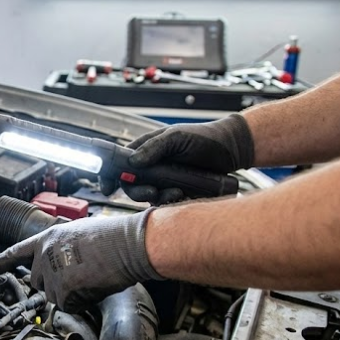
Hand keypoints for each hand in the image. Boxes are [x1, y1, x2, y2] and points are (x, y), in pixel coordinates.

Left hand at [0, 210, 162, 311]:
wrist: (128, 243)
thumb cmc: (114, 238)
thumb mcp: (78, 235)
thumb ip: (62, 249)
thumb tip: (63, 265)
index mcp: (48, 238)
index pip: (17, 253)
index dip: (0, 264)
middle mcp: (44, 255)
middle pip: (39, 282)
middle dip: (57, 284)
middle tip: (82, 274)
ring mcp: (51, 272)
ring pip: (55, 297)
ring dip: (72, 293)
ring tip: (92, 276)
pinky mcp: (62, 289)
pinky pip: (69, 305)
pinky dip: (83, 301)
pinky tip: (94, 285)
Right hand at [102, 113, 254, 204]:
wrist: (232, 151)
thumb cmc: (204, 138)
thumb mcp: (177, 137)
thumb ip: (154, 147)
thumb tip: (133, 162)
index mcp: (145, 150)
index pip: (119, 163)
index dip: (109, 175)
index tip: (107, 187)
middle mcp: (150, 167)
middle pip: (130, 185)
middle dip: (136, 191)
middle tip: (150, 191)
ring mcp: (162, 181)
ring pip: (146, 196)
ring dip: (155, 198)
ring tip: (174, 191)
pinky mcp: (175, 192)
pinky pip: (163, 203)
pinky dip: (169, 202)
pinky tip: (181, 194)